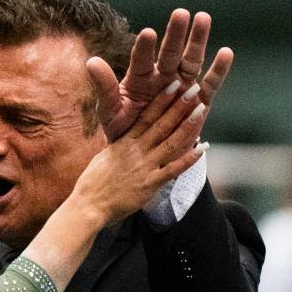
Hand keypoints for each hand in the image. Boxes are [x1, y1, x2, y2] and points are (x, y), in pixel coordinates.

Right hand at [69, 73, 214, 226]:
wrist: (88, 205)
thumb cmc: (92, 183)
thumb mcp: (104, 157)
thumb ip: (119, 147)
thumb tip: (125, 140)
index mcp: (125, 142)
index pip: (146, 116)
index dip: (162, 99)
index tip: (174, 85)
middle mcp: (136, 151)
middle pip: (162, 123)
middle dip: (179, 105)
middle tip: (194, 88)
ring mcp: (144, 167)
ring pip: (170, 142)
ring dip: (188, 125)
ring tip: (201, 109)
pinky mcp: (150, 184)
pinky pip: (173, 169)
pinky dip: (189, 159)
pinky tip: (202, 148)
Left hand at [88, 8, 234, 141]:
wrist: (144, 154)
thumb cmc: (124, 131)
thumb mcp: (110, 112)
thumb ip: (105, 88)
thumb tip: (90, 61)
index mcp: (139, 78)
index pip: (142, 59)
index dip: (145, 48)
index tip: (148, 34)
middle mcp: (162, 77)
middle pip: (169, 52)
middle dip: (175, 33)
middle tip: (180, 13)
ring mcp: (183, 86)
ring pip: (191, 59)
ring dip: (197, 40)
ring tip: (203, 17)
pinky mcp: (199, 100)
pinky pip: (211, 83)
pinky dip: (219, 69)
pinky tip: (226, 52)